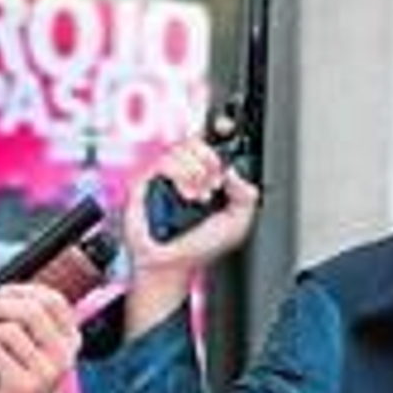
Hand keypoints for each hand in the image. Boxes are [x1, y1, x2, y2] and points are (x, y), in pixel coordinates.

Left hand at [0, 282, 80, 392]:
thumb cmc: (21, 380)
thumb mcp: (37, 350)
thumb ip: (34, 325)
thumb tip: (5, 292)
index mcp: (71, 341)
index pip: (54, 301)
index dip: (25, 289)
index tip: (4, 292)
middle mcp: (63, 356)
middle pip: (31, 312)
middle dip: (1, 305)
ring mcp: (46, 372)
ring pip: (10, 331)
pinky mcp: (24, 387)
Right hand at [122, 131, 260, 336]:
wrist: (173, 264)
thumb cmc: (198, 248)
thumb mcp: (237, 223)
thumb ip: (247, 195)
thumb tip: (234, 172)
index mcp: (204, 177)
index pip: (210, 141)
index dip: (219, 128)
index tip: (226, 128)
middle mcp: (183, 174)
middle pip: (195, 140)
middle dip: (210, 159)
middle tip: (215, 182)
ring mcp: (164, 178)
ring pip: (180, 148)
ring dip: (197, 172)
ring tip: (200, 195)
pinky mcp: (145, 183)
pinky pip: (164, 162)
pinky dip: (181, 176)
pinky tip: (187, 195)